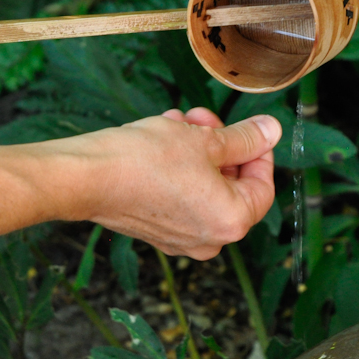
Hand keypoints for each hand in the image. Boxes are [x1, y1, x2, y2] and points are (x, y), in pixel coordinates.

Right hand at [74, 108, 278, 258]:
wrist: (86, 177)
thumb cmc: (144, 160)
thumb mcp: (204, 139)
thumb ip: (245, 138)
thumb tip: (272, 130)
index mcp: (231, 221)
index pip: (262, 186)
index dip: (258, 151)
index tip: (248, 128)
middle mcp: (209, 240)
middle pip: (231, 186)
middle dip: (221, 146)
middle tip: (204, 118)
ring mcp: (180, 239)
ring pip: (203, 187)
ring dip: (195, 151)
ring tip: (177, 122)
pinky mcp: (155, 230)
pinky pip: (180, 197)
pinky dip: (177, 169)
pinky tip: (161, 138)